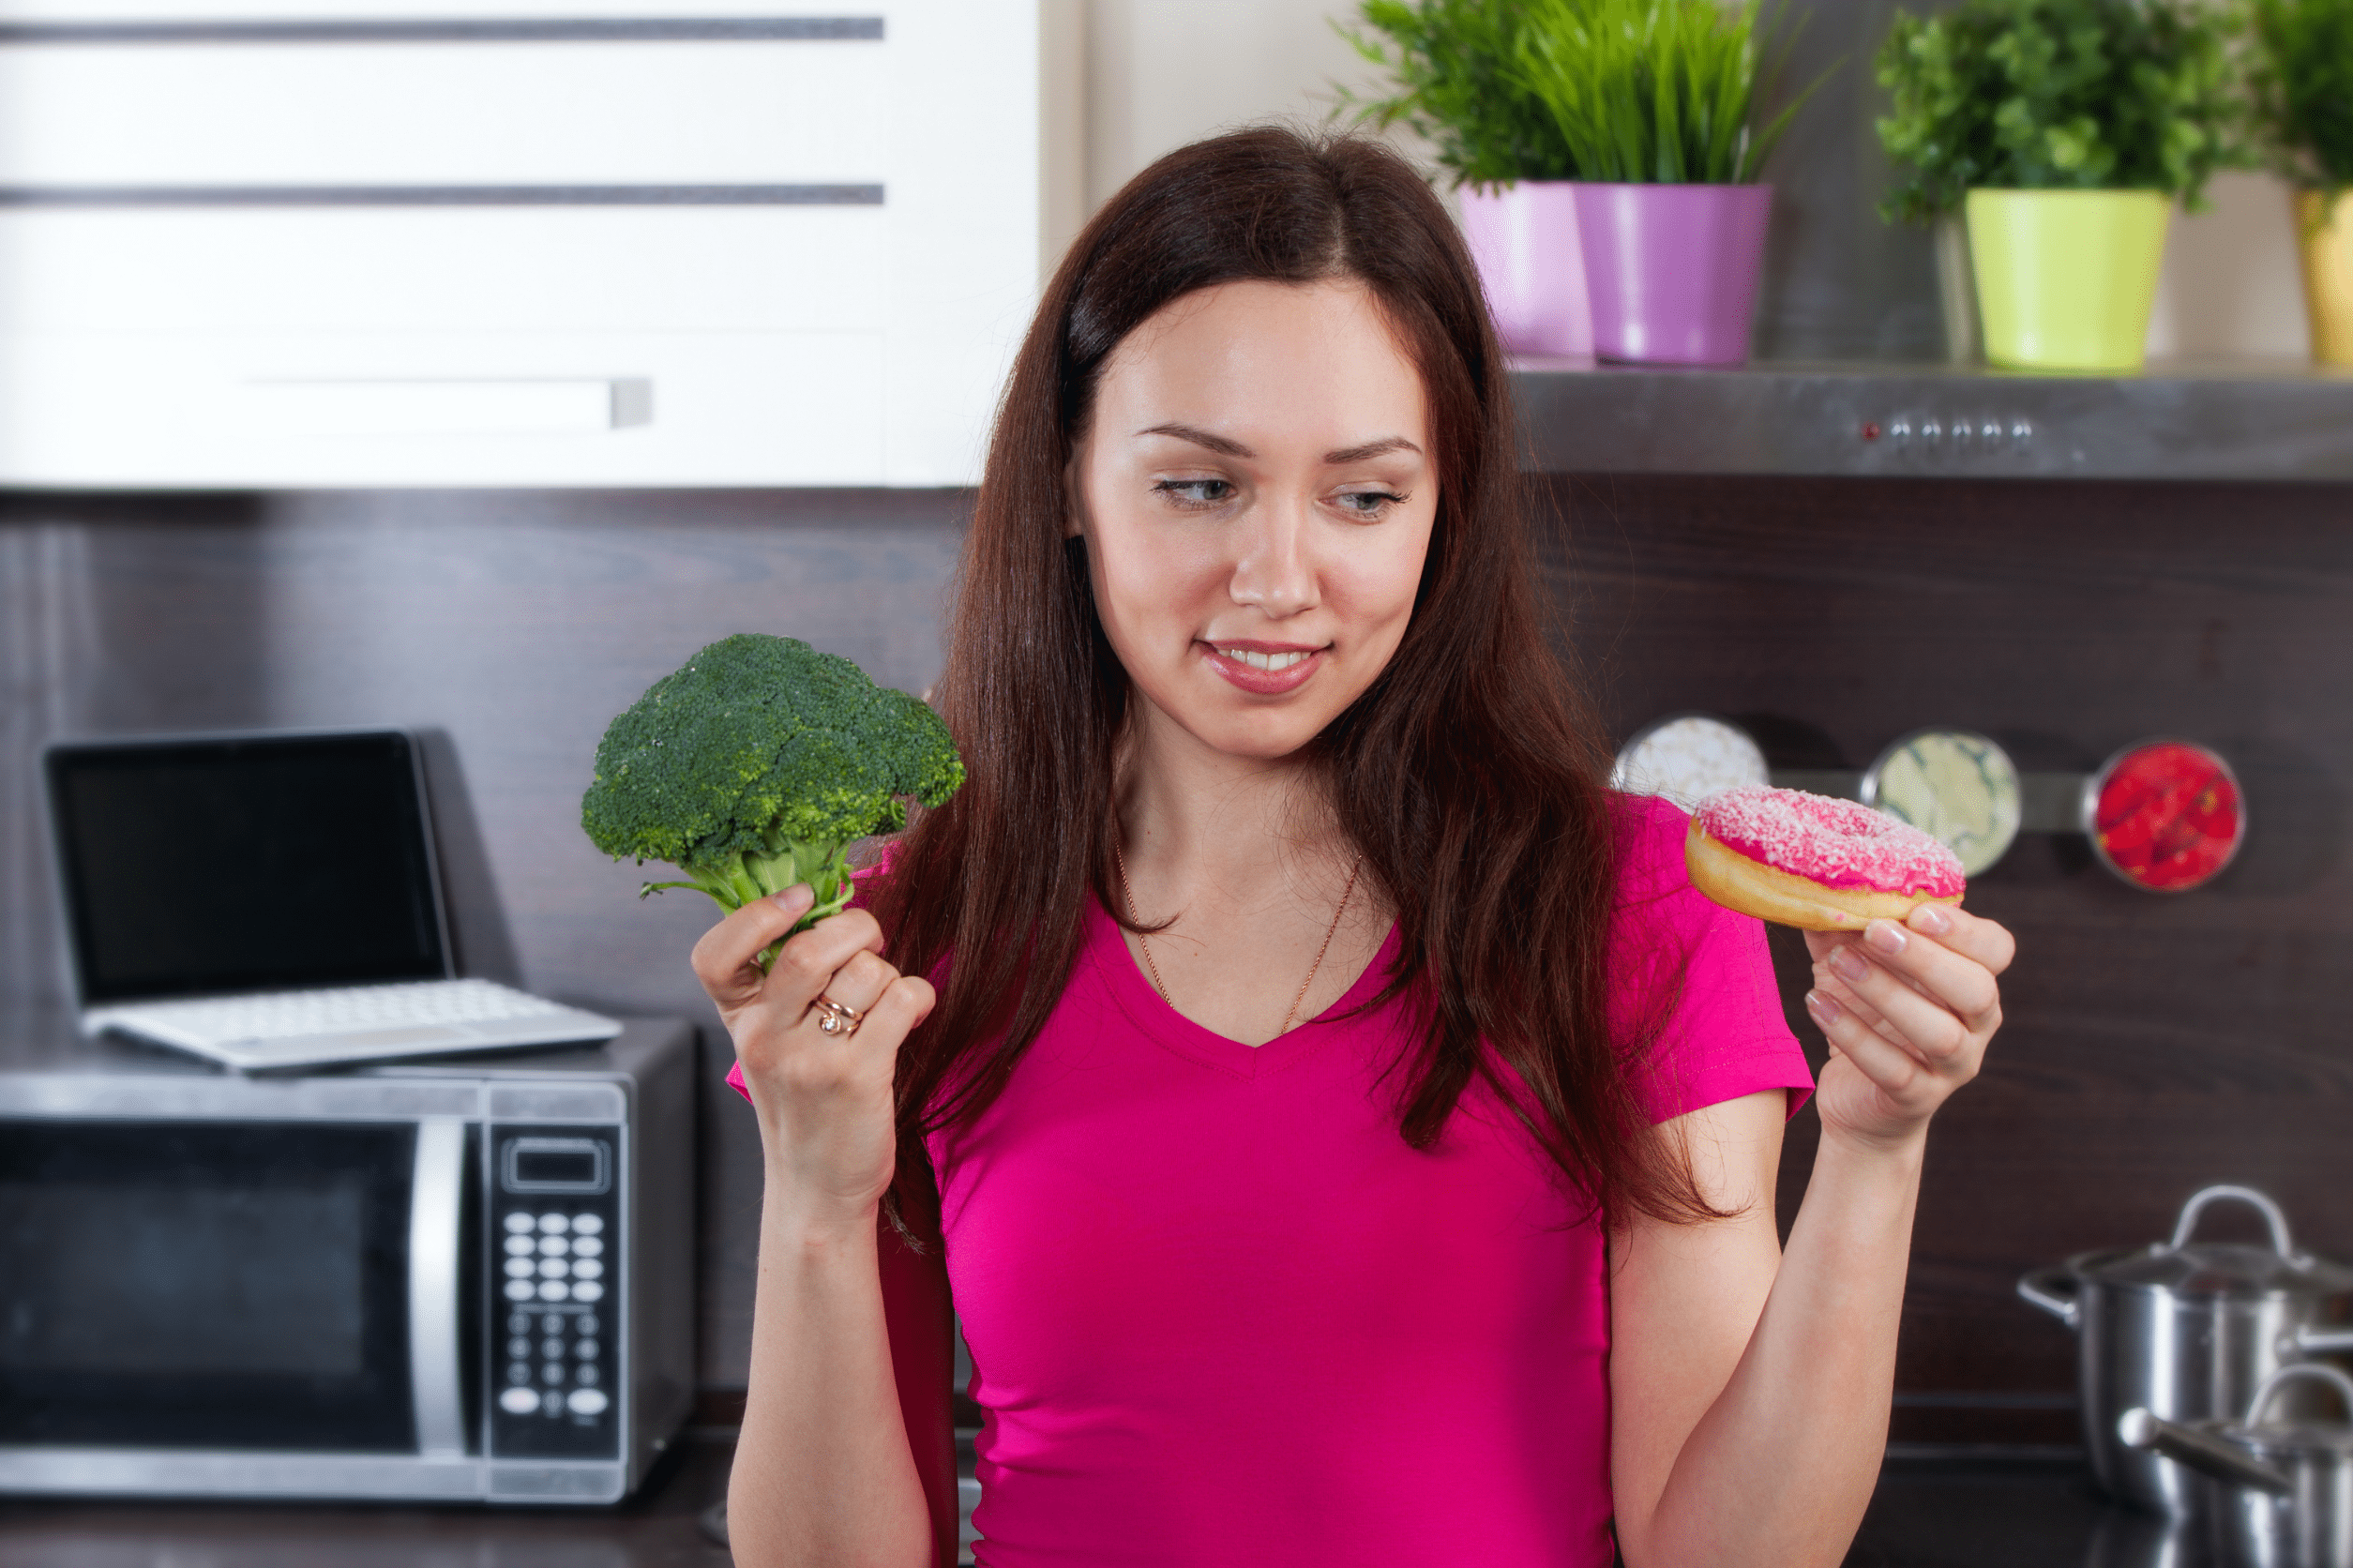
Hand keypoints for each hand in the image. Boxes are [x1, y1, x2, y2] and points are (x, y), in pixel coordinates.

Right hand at [692, 884, 935, 1234]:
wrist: (816, 1188)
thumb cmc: (804, 1104)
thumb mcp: (772, 1043)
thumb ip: (783, 985)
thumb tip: (830, 908)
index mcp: (740, 1020)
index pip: (714, 955)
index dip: (756, 915)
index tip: (799, 900)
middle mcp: (767, 1037)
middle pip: (809, 949)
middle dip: (856, 930)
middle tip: (868, 944)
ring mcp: (811, 1058)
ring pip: (865, 971)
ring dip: (889, 974)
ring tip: (885, 1003)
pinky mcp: (858, 1076)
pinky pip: (901, 999)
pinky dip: (917, 997)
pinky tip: (909, 1016)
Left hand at [1802, 903, 2012, 1150]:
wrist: (1859, 1098)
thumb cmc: (1866, 1015)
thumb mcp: (1854, 961)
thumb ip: (1843, 924)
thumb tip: (1816, 882)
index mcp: (1972, 979)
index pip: (1996, 949)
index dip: (1964, 930)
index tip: (1918, 911)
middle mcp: (1976, 1024)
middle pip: (1977, 990)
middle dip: (1926, 958)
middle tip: (1874, 932)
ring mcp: (1953, 1066)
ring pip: (1940, 1034)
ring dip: (1888, 993)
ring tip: (1840, 963)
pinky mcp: (1918, 1099)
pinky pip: (1896, 1070)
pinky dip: (1855, 1036)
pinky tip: (1819, 1004)